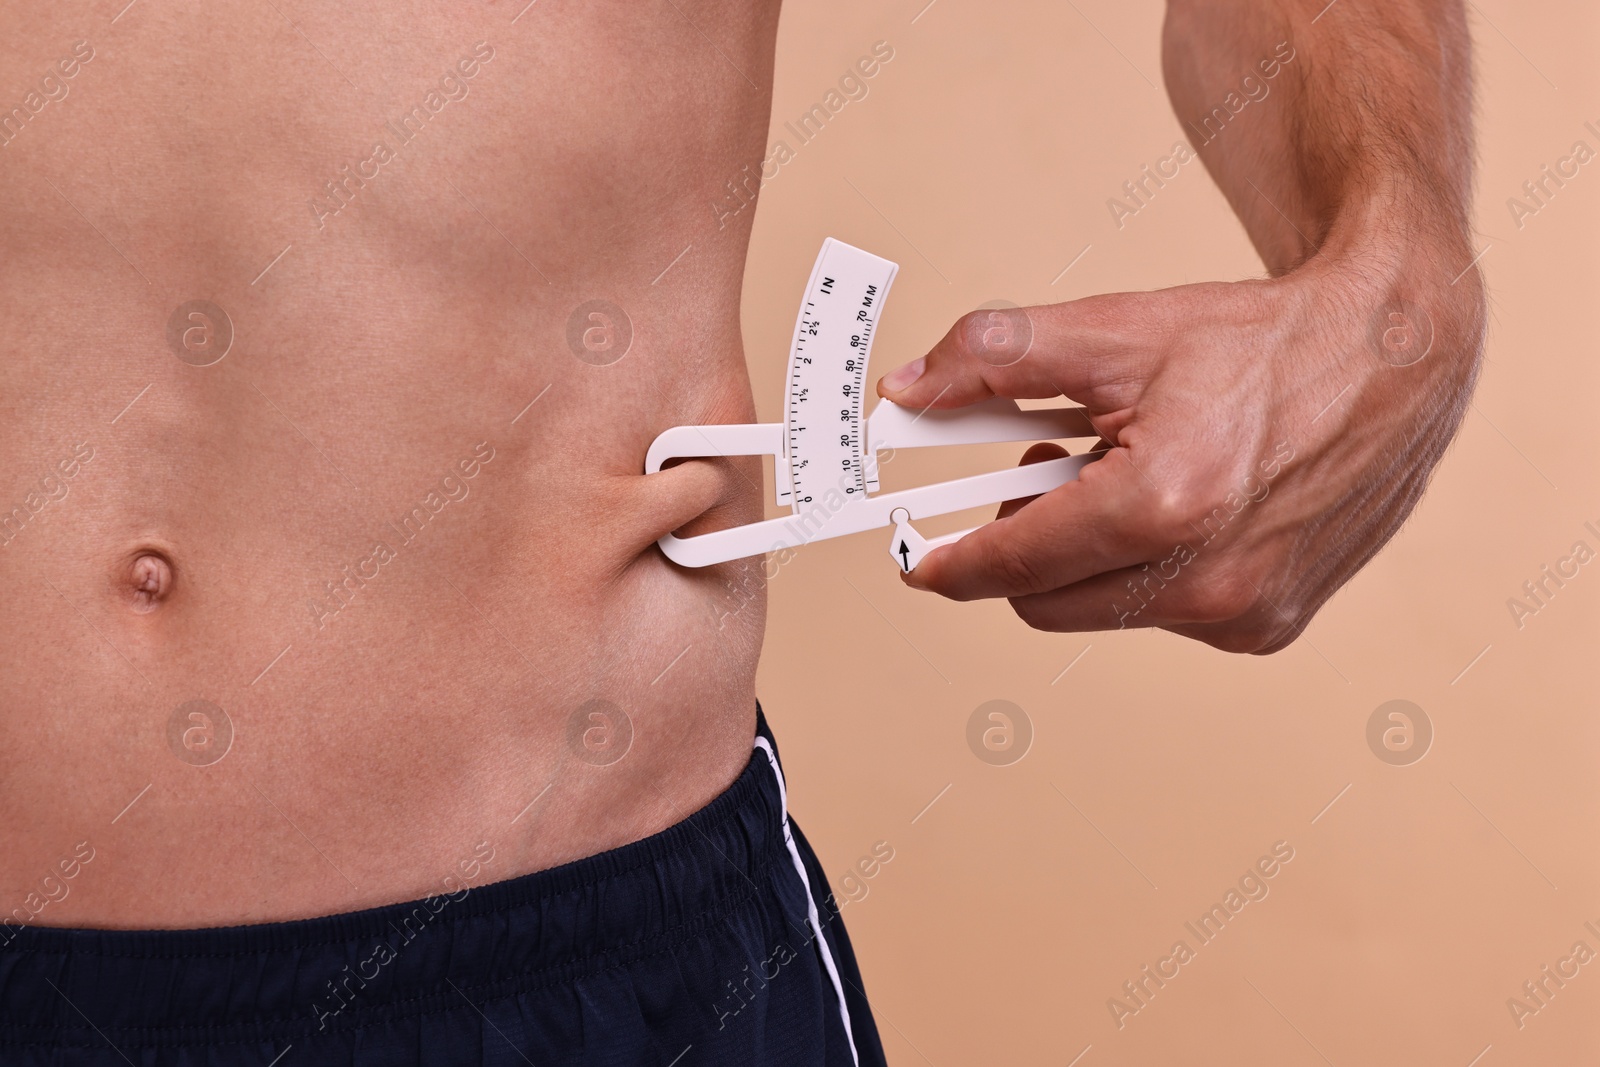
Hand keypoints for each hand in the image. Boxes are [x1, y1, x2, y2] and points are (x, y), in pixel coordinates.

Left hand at [875, 225, 1484, 652]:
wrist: (1394, 357)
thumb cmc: (1258, 342)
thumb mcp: (1115, 330)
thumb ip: (994, 358)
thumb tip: (905, 390)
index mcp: (1163, 504)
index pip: (1014, 563)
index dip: (951, 561)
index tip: (916, 562)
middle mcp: (1208, 579)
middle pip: (1045, 601)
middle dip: (1026, 543)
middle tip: (1046, 473)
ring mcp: (1244, 614)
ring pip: (1102, 609)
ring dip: (1089, 555)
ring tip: (1129, 476)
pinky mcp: (1268, 629)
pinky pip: (1162, 615)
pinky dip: (1148, 569)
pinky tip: (1185, 506)